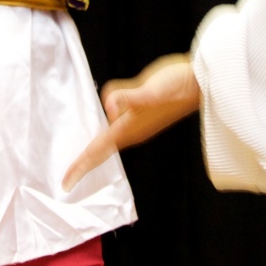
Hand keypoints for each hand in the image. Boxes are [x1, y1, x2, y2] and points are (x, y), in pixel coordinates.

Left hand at [62, 54, 200, 188]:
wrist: (201, 81)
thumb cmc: (178, 87)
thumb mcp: (152, 91)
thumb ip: (130, 98)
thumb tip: (109, 106)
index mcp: (130, 128)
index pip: (98, 151)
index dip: (80, 167)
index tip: (64, 184)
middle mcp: (132, 128)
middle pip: (100, 150)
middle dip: (83, 165)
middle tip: (65, 180)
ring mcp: (136, 119)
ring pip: (107, 139)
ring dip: (92, 150)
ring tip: (77, 160)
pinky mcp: (140, 107)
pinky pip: (114, 121)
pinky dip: (102, 127)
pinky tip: (99, 122)